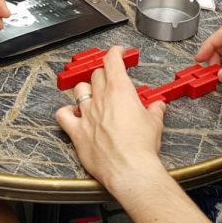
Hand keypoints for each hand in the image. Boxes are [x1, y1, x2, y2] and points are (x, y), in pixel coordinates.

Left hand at [54, 47, 167, 193]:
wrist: (129, 170)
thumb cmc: (141, 148)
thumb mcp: (155, 124)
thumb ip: (154, 111)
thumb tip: (158, 106)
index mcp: (120, 91)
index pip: (112, 61)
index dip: (115, 52)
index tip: (118, 52)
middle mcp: (100, 99)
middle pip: (97, 75)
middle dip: (104, 73)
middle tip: (111, 78)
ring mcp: (86, 115)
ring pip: (79, 90)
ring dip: (86, 89)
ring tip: (93, 94)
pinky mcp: (77, 132)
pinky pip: (63, 115)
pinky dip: (66, 111)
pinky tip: (72, 113)